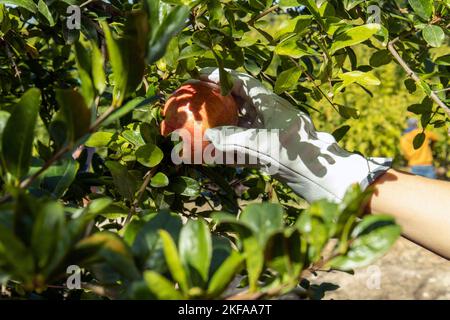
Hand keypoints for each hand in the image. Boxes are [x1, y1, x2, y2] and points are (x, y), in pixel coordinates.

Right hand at [199, 68, 391, 202]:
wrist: (325, 178)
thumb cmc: (298, 155)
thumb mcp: (264, 144)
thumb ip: (235, 139)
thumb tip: (210, 136)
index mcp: (271, 105)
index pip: (243, 83)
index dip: (221, 77)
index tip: (200, 76)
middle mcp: (270, 115)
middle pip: (241, 101)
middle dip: (220, 101)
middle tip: (199, 103)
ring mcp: (271, 132)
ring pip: (242, 123)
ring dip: (224, 125)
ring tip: (203, 127)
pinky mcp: (273, 150)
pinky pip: (247, 144)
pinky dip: (232, 147)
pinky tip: (218, 153)